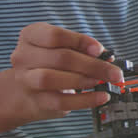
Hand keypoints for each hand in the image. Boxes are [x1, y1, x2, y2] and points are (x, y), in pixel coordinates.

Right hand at [7, 22, 124, 121]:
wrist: (22, 91)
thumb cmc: (47, 64)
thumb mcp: (60, 49)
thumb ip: (80, 49)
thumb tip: (107, 58)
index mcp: (31, 36)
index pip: (54, 35)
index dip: (80, 42)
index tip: (100, 50)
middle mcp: (24, 56)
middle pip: (60, 58)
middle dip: (92, 65)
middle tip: (114, 72)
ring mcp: (26, 80)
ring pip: (52, 78)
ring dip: (82, 80)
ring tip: (100, 82)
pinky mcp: (35, 101)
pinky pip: (60, 101)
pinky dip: (84, 100)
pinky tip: (100, 97)